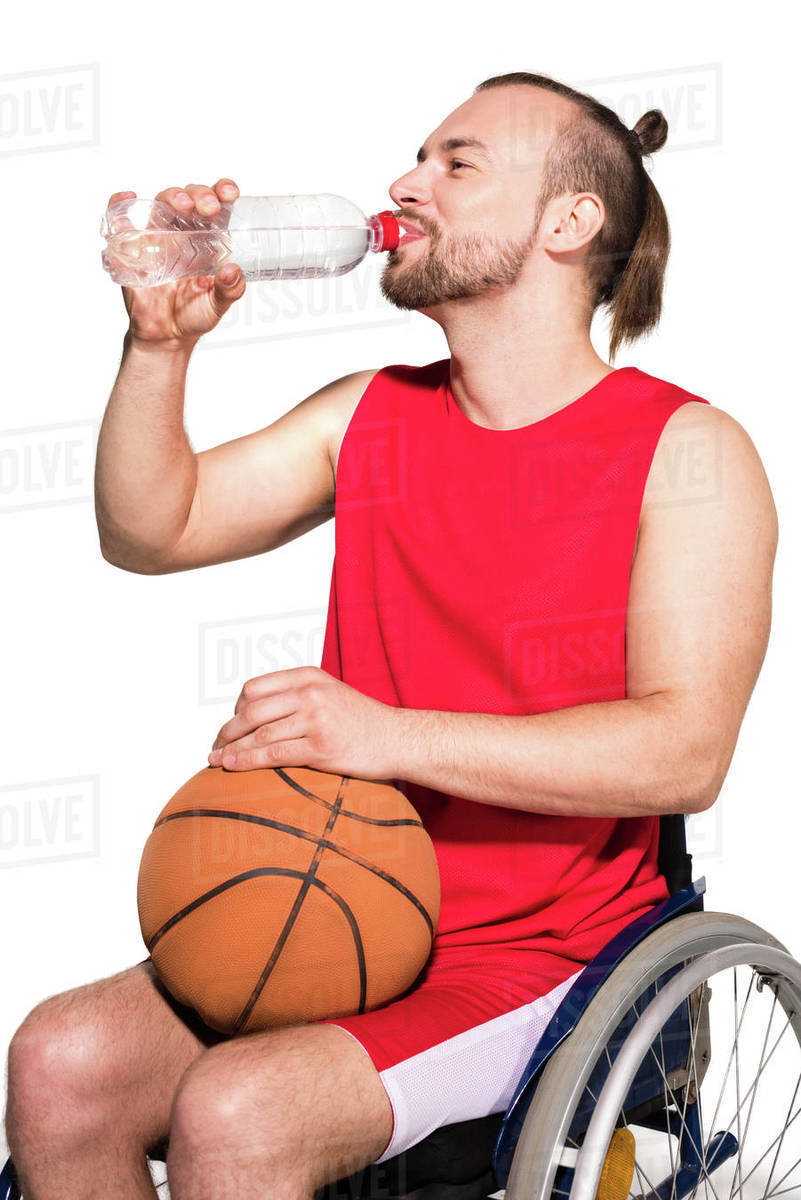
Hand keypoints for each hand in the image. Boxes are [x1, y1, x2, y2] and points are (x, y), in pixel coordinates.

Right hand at [107, 178, 245, 348]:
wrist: (165, 335)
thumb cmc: (193, 315)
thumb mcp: (217, 305)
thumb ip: (229, 290)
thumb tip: (234, 271)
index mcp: (207, 239)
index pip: (215, 205)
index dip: (221, 191)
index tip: (229, 193)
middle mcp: (182, 232)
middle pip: (188, 197)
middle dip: (199, 194)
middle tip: (208, 207)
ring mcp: (156, 237)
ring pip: (161, 203)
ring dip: (172, 196)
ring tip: (182, 205)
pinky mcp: (132, 247)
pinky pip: (122, 219)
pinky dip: (121, 204)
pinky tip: (128, 198)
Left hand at [208, 666, 398, 778]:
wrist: (397, 739)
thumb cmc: (361, 721)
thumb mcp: (328, 692)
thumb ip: (296, 695)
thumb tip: (255, 713)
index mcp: (309, 676)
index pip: (255, 688)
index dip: (234, 709)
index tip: (230, 726)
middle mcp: (310, 693)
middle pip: (251, 711)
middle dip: (227, 731)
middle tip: (215, 746)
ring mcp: (316, 719)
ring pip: (259, 734)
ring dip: (233, 749)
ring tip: (218, 760)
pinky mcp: (321, 747)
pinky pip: (274, 754)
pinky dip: (248, 761)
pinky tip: (234, 767)